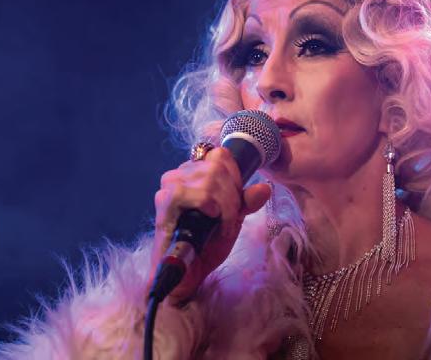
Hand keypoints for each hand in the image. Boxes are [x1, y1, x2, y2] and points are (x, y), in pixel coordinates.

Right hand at [150, 147, 271, 304]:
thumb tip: (264, 187)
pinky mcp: (166, 201)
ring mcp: (170, 186)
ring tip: (220, 226)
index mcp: (193, 174)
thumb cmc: (205, 245)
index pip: (221, 154)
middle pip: (219, 165)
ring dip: (226, 206)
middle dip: (233, 196)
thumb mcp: (233, 219)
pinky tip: (209, 222)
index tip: (235, 202)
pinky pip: (202, 193)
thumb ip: (247, 202)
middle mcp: (179, 174)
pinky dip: (214, 209)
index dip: (235, 176)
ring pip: (213, 177)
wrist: (186, 275)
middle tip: (229, 220)